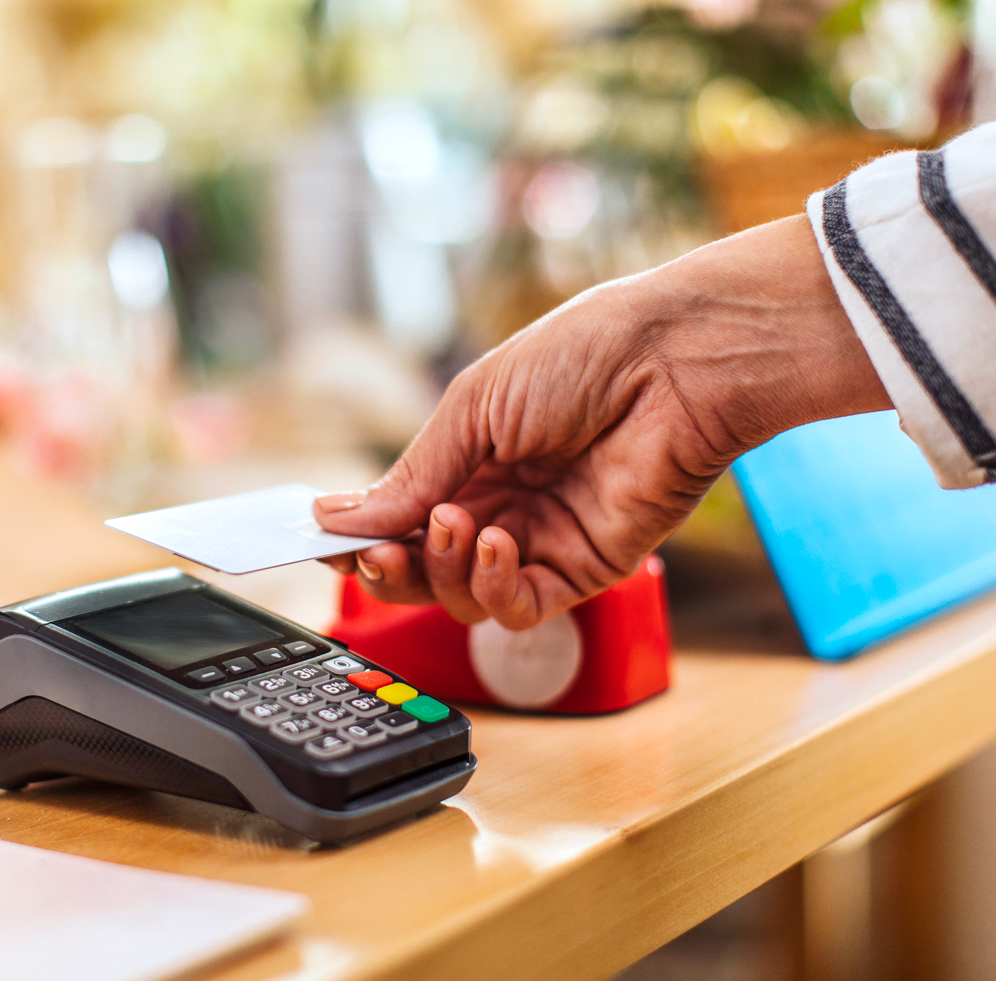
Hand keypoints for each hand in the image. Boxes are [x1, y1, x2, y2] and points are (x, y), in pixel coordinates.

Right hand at [312, 215, 890, 629]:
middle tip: (372, 552)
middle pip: (422, 569)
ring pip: (462, 597)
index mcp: (469, 461)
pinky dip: (495, 589)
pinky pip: (520, 609)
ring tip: (460, 520)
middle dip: (388, 568)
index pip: (399, 519)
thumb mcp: (473, 407)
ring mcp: (540, 542)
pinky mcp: (584, 569)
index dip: (360, 536)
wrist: (673, 362)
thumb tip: (338, 517)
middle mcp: (500, 506)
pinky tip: (498, 545)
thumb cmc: (581, 357)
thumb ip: (413, 474)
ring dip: (444, 569)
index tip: (322, 541)